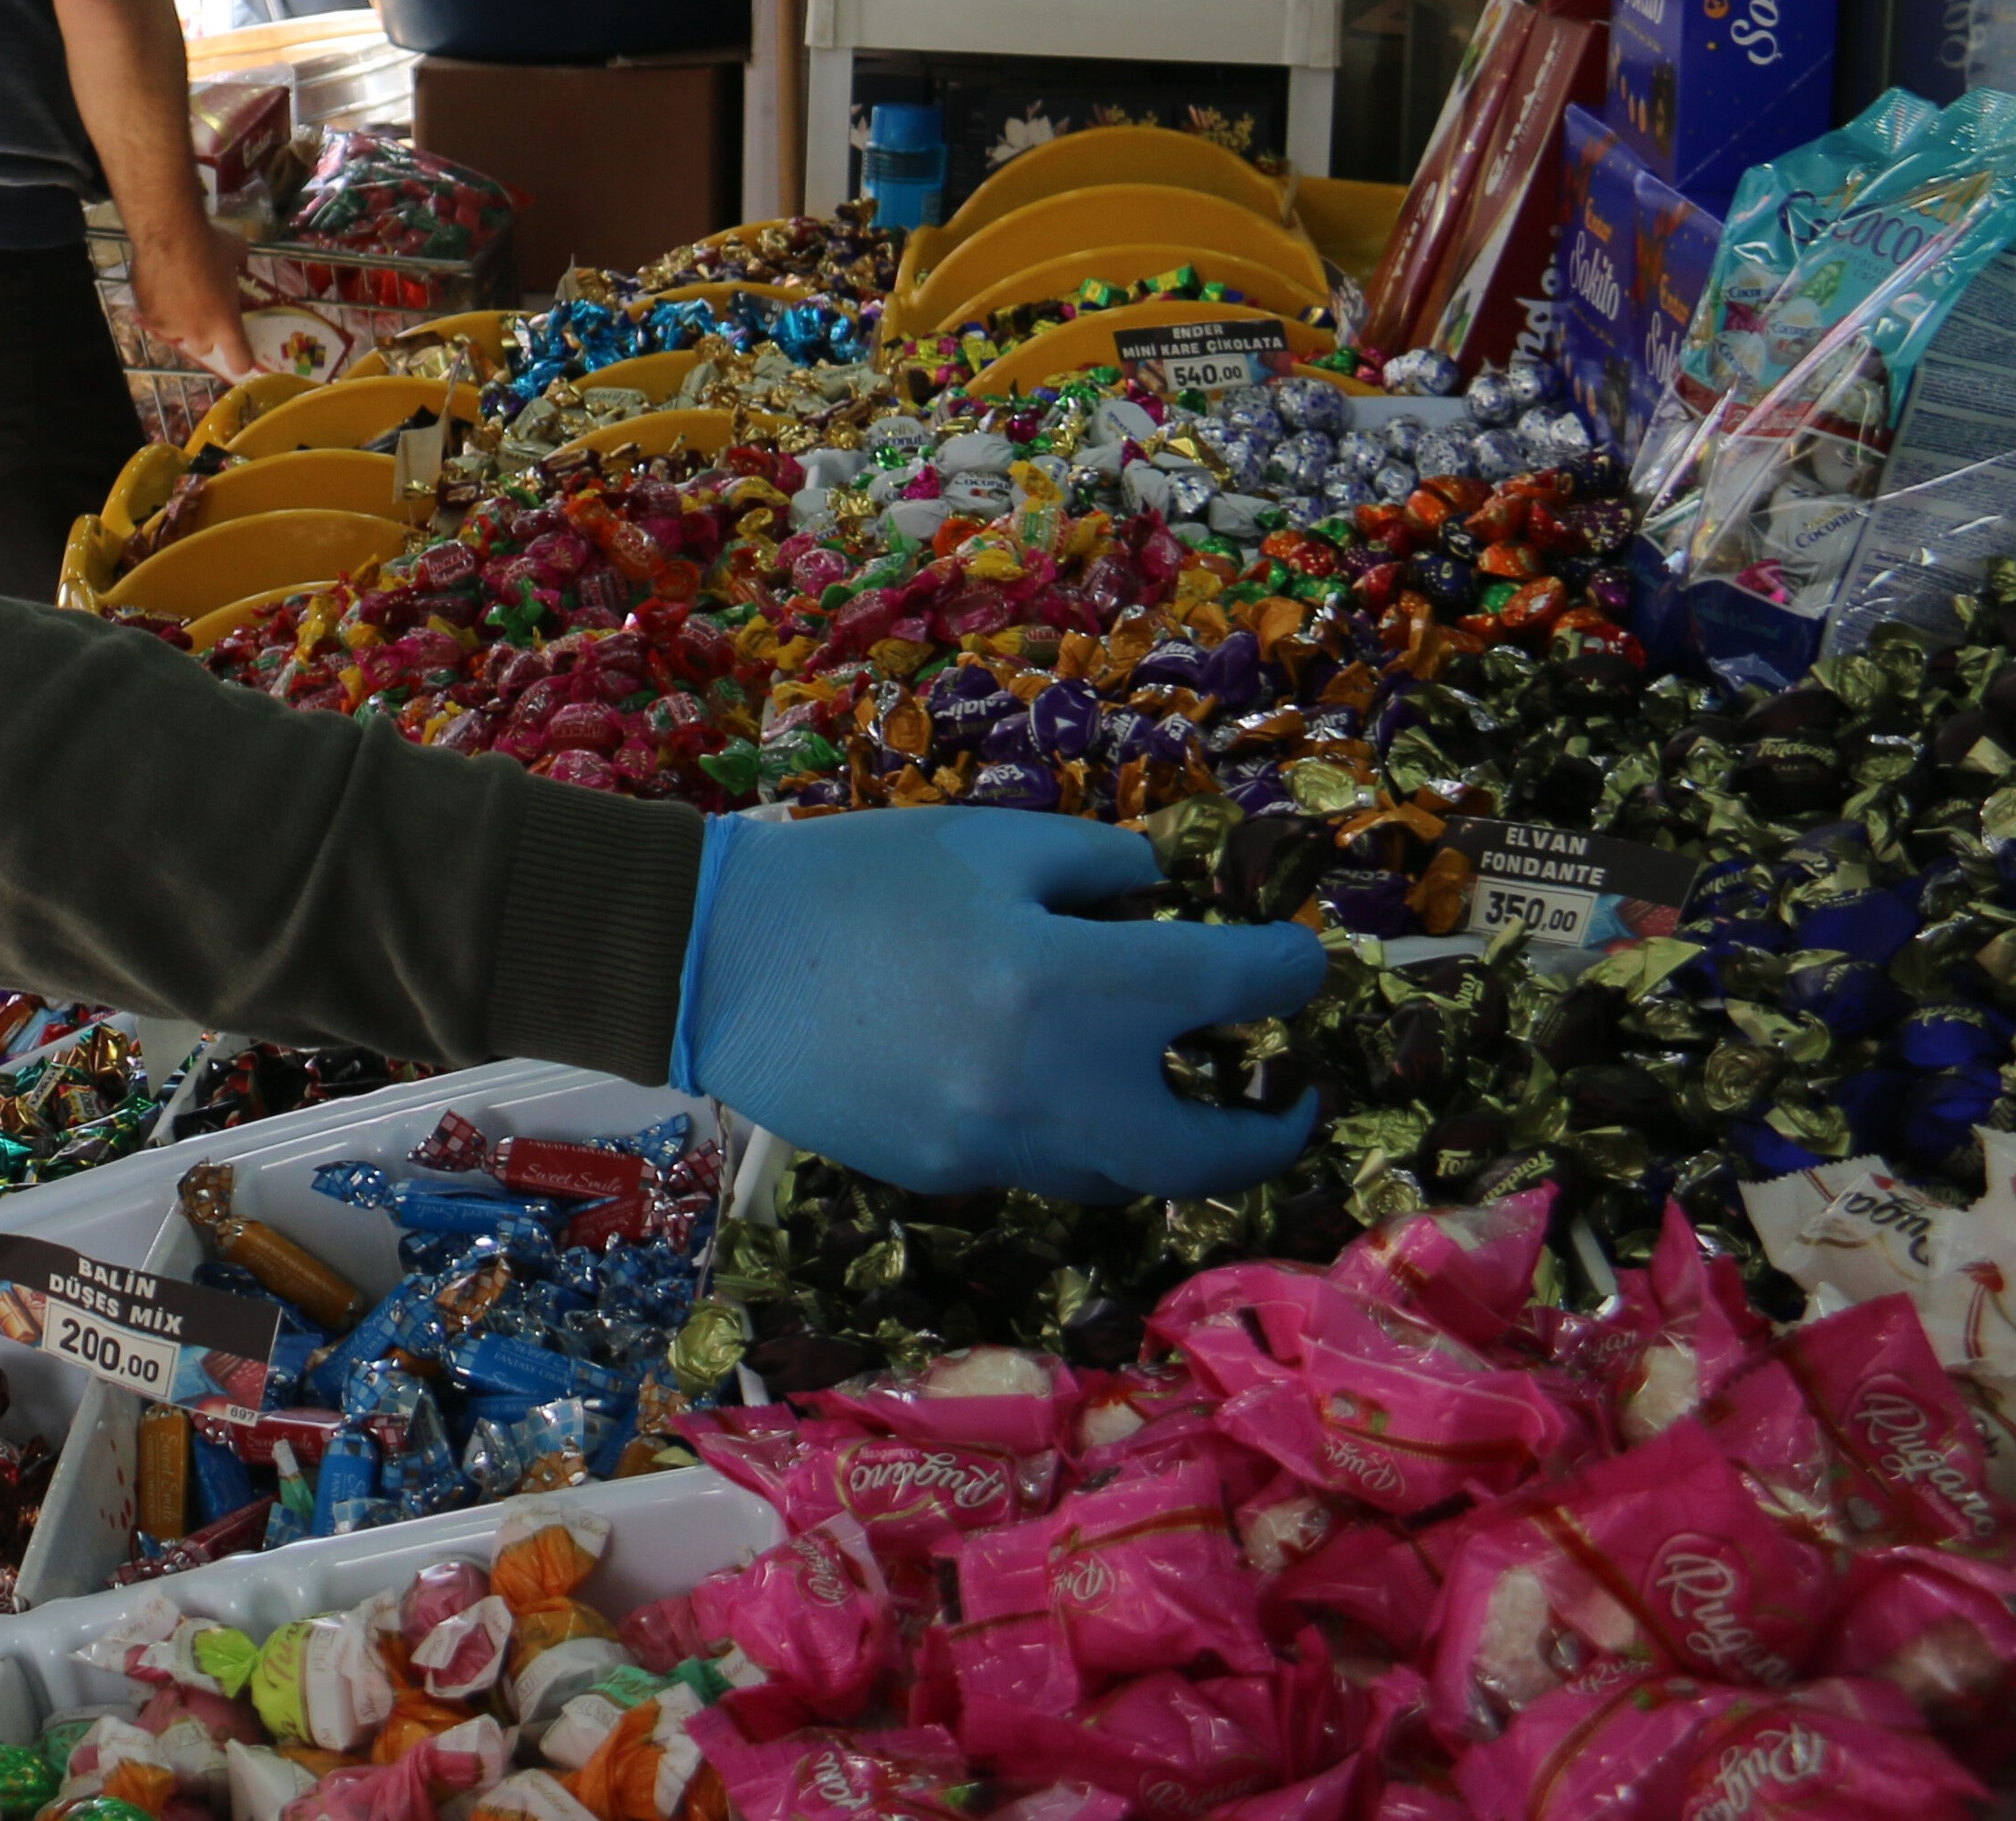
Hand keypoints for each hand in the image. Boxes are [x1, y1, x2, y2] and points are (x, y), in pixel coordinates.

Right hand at [134, 213, 262, 385]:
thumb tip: (242, 261)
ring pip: (175, 334)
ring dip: (178, 322)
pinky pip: (155, 318)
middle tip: (203, 313)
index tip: (240, 354)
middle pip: (203, 349)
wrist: (169, 235)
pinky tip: (159, 285)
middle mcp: (198, 332)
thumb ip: (241, 265)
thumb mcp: (236, 252)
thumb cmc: (209, 244)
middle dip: (204, 335)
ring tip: (176, 296)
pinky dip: (157, 307)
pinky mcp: (147, 315)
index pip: (239, 361)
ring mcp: (170, 326)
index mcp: (226, 324)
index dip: (241, 361)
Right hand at [672, 806, 1328, 1200]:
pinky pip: (1047, 1170)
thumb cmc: (854, 877)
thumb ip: (1101, 866)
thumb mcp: (990, 839)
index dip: (1292, 968)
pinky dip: (1078, 1136)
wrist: (715, 959)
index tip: (1300, 958)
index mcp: (1072, 983)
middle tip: (1287, 1095)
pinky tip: (1053, 1088)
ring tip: (1176, 1093)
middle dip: (1272, 1129)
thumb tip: (1168, 902)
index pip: (1237, 988)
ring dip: (1173, 1140)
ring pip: (1131, 1175)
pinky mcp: (948, 1177)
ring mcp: (999, 1149)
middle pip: (1214, 1151)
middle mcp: (1054, 1087)